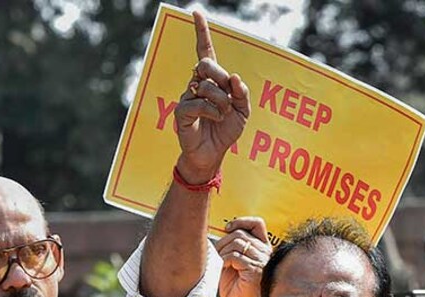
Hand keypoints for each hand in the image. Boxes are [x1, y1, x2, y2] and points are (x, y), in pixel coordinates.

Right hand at [174, 10, 249, 182]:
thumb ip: (242, 94)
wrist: (213, 153)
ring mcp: (187, 96)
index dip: (201, 33)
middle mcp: (196, 84)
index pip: (205, 52)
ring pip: (206, 87)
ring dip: (222, 103)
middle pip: (206, 64)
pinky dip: (213, 112)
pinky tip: (215, 119)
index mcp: (212, 80)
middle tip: (228, 96)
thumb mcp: (243, 112)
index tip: (197, 13)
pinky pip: (199, 104)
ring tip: (222, 115)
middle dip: (221, 77)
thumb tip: (234, 77)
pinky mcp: (181, 111)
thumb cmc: (226, 130)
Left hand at [216, 217, 271, 296]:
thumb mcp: (234, 260)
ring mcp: (262, 261)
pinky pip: (235, 256)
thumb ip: (234, 245)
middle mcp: (265, 252)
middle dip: (224, 242)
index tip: (227, 228)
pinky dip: (225, 260)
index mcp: (262, 248)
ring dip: (223, 251)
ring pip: (237, 243)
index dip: (241, 221)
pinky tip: (225, 268)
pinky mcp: (255, 270)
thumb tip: (223, 230)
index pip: (257, 224)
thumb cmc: (235, 286)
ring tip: (221, 263)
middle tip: (218, 254)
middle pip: (241, 233)